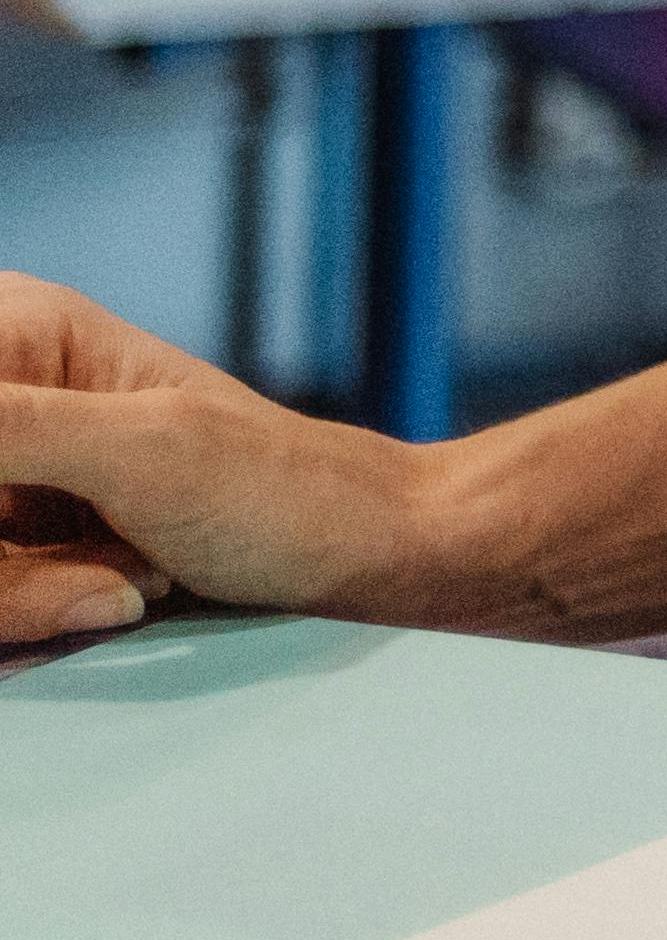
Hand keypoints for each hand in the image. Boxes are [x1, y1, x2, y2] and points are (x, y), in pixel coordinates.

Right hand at [0, 268, 441, 637]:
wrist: (357, 558)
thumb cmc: (278, 489)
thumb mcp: (135, 449)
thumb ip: (4, 426)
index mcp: (17, 326)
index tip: (17, 516)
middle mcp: (2, 395)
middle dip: (8, 570)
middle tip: (111, 574)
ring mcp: (1, 477)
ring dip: (26, 597)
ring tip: (130, 580)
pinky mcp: (13, 541)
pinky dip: (36, 613)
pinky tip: (118, 598)